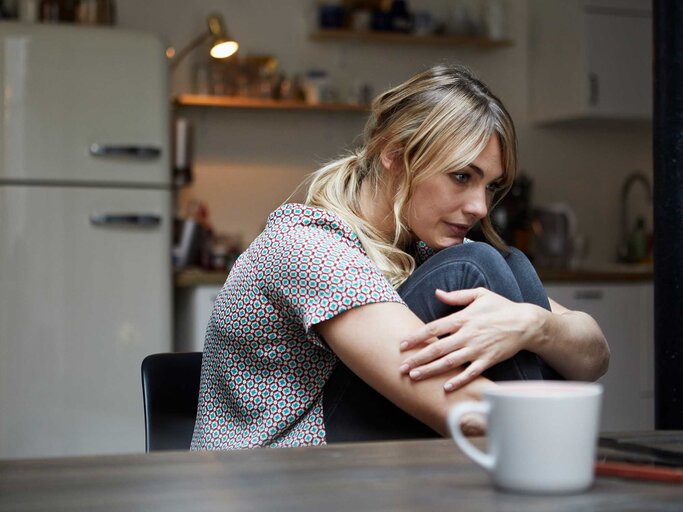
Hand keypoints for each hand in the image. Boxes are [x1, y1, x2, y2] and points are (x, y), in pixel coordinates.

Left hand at [399, 288, 542, 391]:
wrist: (526, 322)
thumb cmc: (501, 307)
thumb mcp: (479, 294)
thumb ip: (456, 295)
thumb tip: (437, 292)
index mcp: (463, 318)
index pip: (433, 328)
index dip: (416, 336)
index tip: (402, 344)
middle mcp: (468, 335)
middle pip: (437, 348)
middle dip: (417, 358)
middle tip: (401, 367)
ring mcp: (478, 349)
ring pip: (450, 362)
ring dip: (431, 370)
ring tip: (414, 377)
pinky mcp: (489, 360)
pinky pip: (471, 373)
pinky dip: (459, 380)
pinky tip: (446, 387)